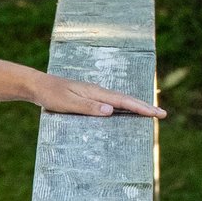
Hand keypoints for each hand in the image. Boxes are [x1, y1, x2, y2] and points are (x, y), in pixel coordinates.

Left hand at [29, 71, 165, 117]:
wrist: (38, 86)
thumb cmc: (51, 95)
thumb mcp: (68, 103)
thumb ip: (89, 107)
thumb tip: (111, 110)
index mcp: (96, 92)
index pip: (124, 102)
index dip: (142, 108)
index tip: (157, 113)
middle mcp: (98, 91)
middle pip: (126, 99)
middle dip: (145, 107)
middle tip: (162, 114)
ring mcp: (94, 93)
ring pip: (120, 101)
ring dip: (136, 106)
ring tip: (150, 113)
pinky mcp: (89, 97)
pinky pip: (111, 103)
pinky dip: (123, 107)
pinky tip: (124, 112)